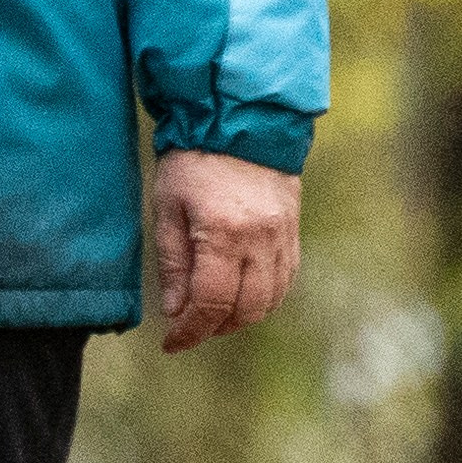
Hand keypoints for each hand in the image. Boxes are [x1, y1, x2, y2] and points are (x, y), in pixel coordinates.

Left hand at [152, 148, 301, 352]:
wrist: (240, 119)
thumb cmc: (193, 160)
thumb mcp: (168, 207)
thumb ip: (173, 263)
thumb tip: (175, 311)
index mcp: (224, 233)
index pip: (211, 303)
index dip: (191, 331)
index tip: (172, 343)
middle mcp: (260, 240)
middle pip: (246, 309)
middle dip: (215, 328)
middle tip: (190, 328)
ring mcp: (283, 237)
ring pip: (271, 299)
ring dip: (242, 317)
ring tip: (213, 315)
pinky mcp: (293, 231)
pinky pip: (286, 279)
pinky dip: (265, 297)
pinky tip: (242, 295)